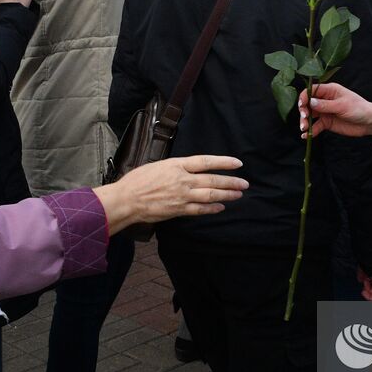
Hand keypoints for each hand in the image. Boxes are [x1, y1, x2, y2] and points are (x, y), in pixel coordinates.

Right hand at [95, 155, 247, 230]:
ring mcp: (182, 196)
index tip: (238, 163)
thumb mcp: (158, 165)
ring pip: (210, 195)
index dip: (224, 162)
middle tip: (244, 183)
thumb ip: (176, 167)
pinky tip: (221, 207)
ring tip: (238, 194)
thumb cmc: (137, 181)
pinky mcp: (178, 210)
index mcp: (177, 165)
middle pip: (213, 180)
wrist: (126, 200)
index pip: (206, 161)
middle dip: (231, 181)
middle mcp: (182, 180)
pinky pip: (200, 209)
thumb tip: (188, 168)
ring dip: (227, 195)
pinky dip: (212, 208)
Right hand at [299, 83, 371, 137]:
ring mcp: (325, 112)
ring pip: (310, 115)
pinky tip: (306, 136)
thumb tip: (310, 102)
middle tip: (304, 119)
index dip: (304, 97)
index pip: (311, 91)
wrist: (369, 122)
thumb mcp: (342, 105)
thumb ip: (325, 105)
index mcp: (329, 90)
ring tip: (304, 129)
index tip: (302, 106)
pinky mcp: (327, 123)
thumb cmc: (358, 109)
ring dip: (305, 122)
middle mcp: (325, 100)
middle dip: (303, 111)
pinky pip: (316, 126)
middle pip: (308, 104)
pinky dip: (310, 131)